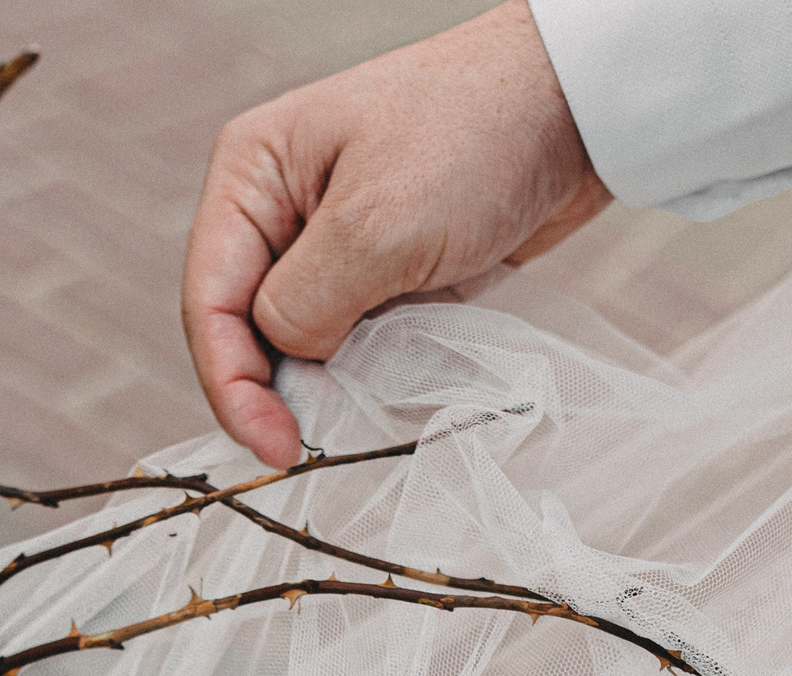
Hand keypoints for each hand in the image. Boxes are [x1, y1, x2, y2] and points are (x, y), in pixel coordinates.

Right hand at [182, 1, 610, 466]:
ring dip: (335, 384)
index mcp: (253, 176)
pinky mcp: (388, 270)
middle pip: (249, 331)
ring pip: (308, 345)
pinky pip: (362, 343)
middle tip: (315, 446)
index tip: (277, 449)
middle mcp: (282, 210)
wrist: (581, 110)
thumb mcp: (376, 227)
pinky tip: (404, 383)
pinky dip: (379, 371)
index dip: (232, 386)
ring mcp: (336, 243)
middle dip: (281, 390)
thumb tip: (289, 368)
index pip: (210, 302)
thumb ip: (306, 307)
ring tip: (368, 412)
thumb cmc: (476, 135)